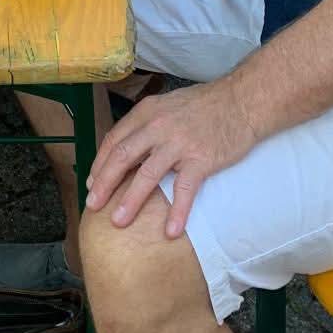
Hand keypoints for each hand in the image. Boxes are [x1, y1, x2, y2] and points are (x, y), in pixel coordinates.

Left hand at [85, 79, 257, 237]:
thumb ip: (148, 125)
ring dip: (130, 200)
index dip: (100, 163)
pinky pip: (184, 189)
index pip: (115, 139)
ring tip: (118, 221)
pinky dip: (177, 212)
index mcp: (147, 112)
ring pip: (147, 175)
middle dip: (104, 183)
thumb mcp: (167, 106)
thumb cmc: (204, 106)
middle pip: (123, 157)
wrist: (241, 101)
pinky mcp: (201, 159)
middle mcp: (158, 126)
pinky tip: (170, 231)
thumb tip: (127, 151)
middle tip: (92, 206)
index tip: (91, 183)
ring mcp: (179, 143)